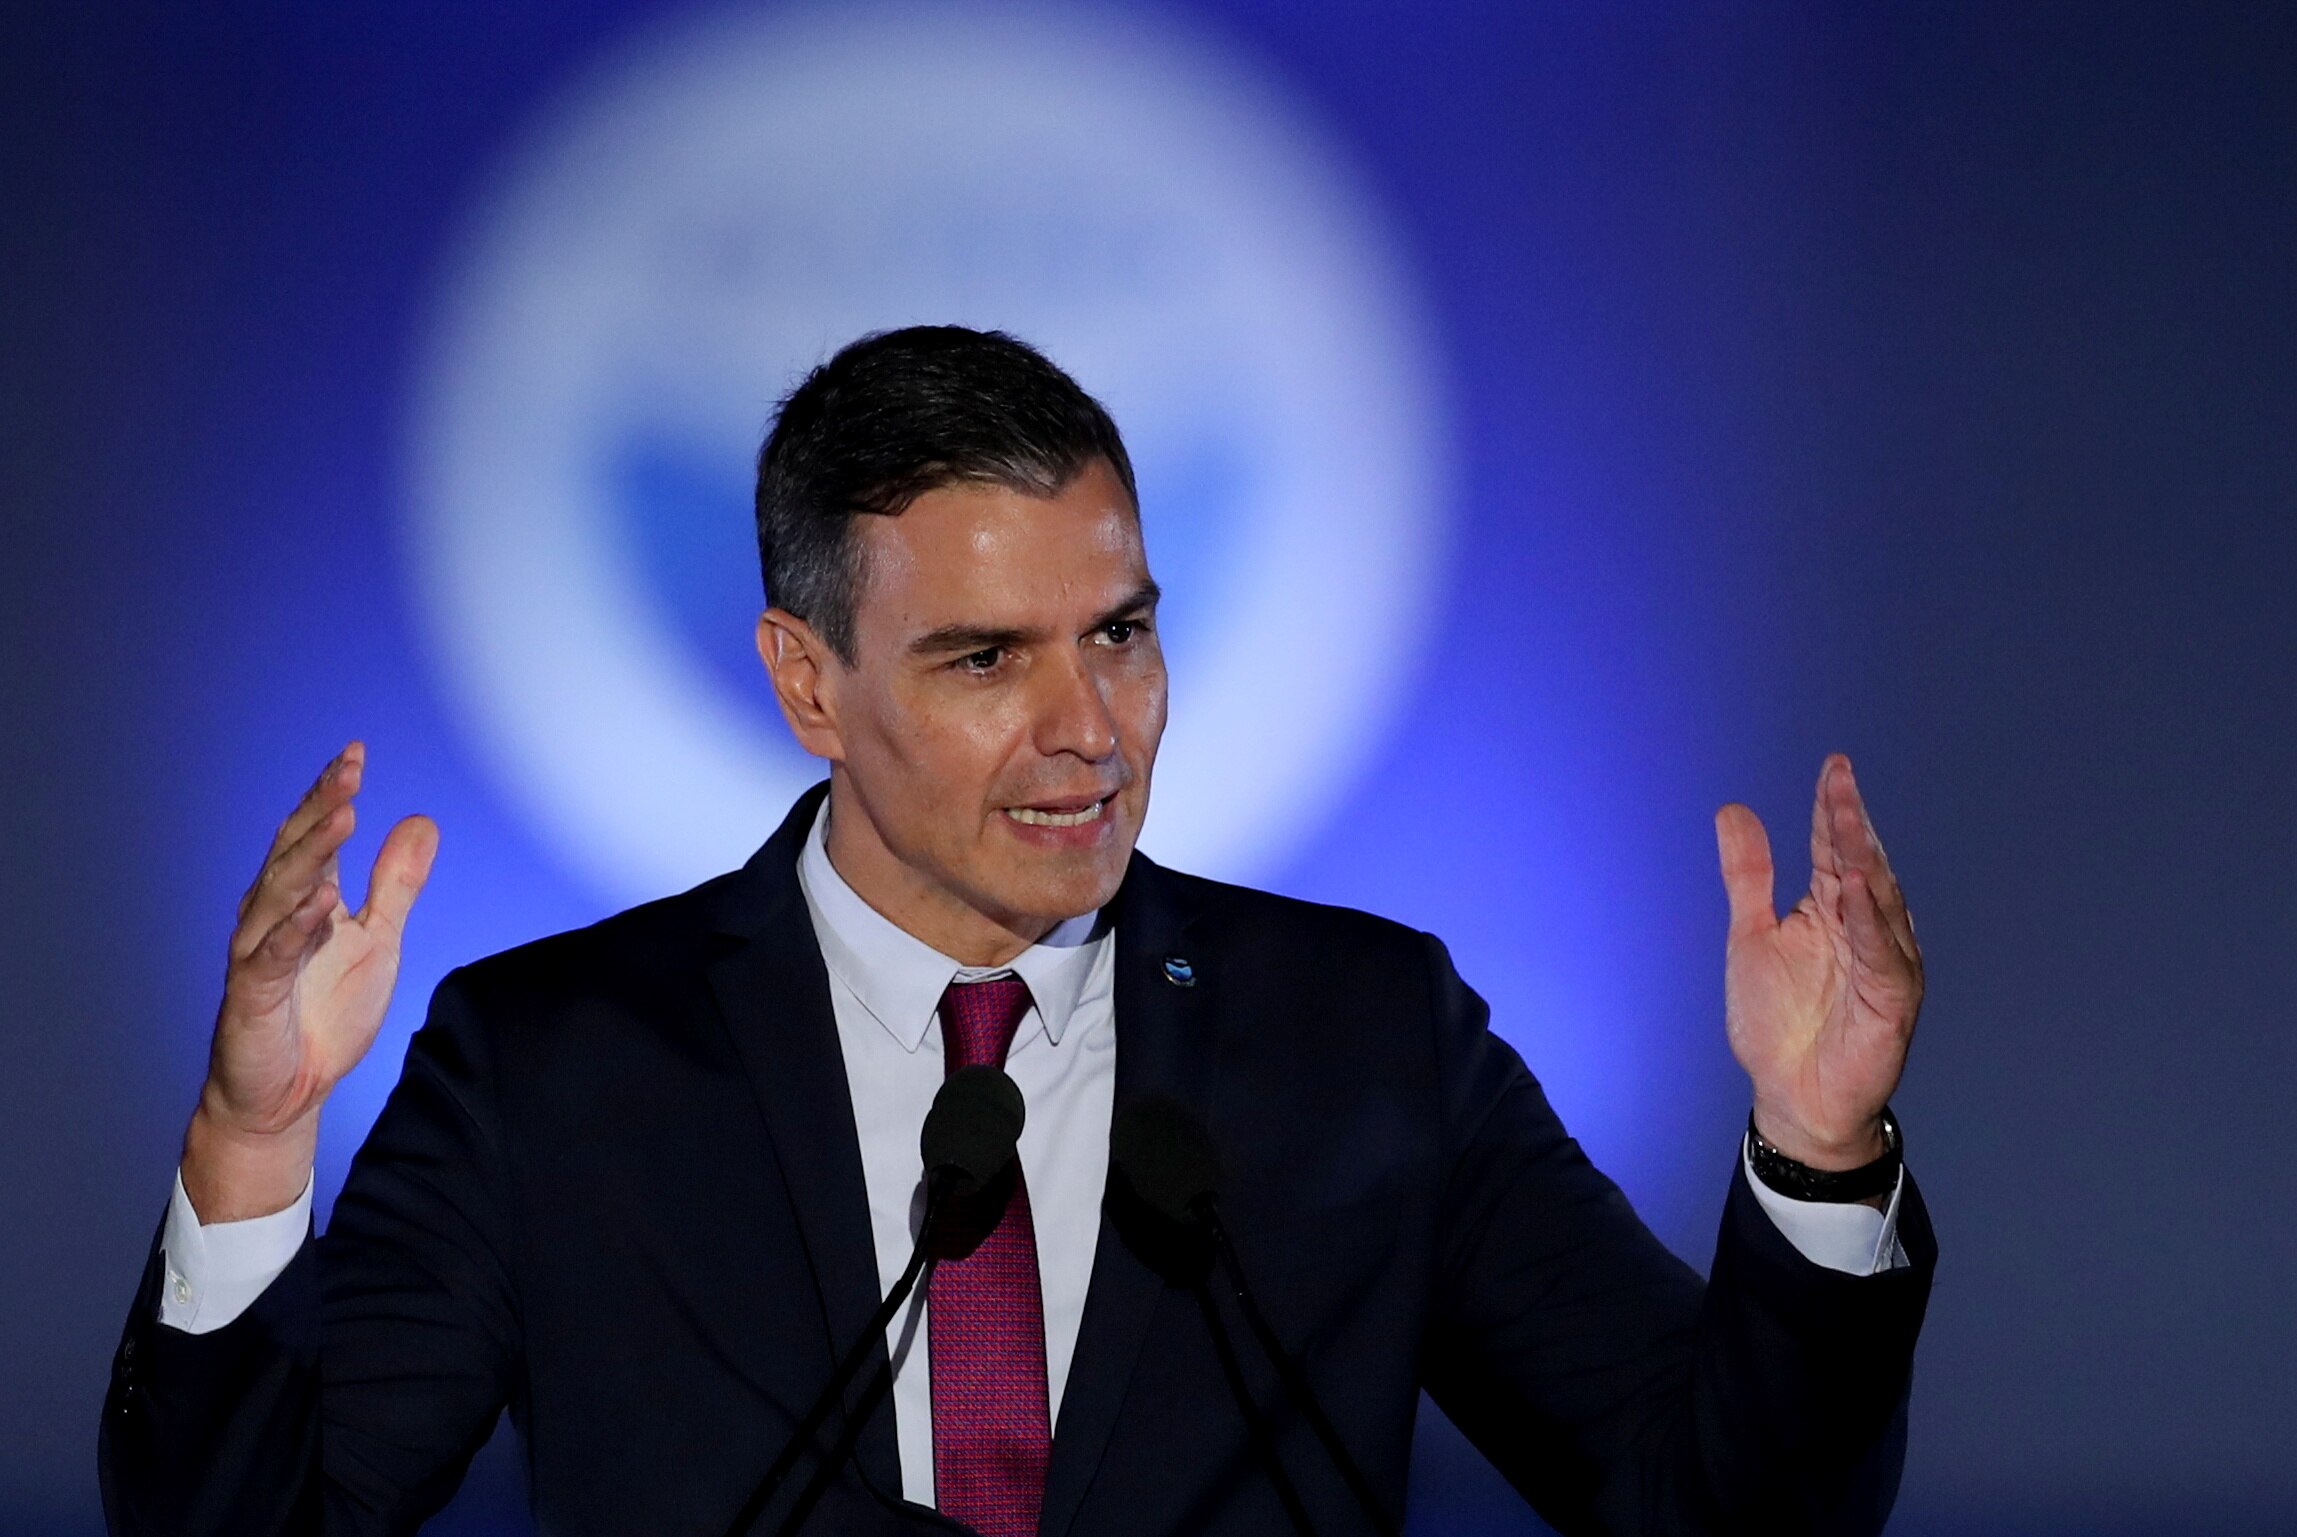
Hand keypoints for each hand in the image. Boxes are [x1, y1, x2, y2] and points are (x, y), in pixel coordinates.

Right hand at [181, 742, 437, 1220]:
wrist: (287, 1093)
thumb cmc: (323, 1013)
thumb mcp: (377, 941)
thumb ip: (396, 885)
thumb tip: (422, 820)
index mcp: (301, 899)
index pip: (313, 836)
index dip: (331, 795)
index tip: (354, 754)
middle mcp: (273, 917)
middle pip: (294, 851)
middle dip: (322, 808)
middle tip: (349, 768)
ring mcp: (259, 954)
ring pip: (279, 892)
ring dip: (311, 854)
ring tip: (343, 816)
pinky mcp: (251, 996)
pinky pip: (271, 955)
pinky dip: (296, 926)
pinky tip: (322, 901)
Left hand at [1714, 754, 1920, 1169]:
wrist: (1792, 1097)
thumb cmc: (1779, 1022)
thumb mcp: (1752, 935)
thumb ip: (1748, 875)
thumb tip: (1733, 809)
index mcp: (1834, 909)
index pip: (1836, 849)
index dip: (1832, 808)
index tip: (1833, 766)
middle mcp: (1866, 928)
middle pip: (1862, 865)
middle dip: (1851, 822)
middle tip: (1840, 779)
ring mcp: (1882, 963)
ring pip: (1879, 902)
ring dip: (1865, 861)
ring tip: (1848, 820)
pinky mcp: (1890, 1001)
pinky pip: (1882, 955)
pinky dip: (1871, 922)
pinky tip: (1857, 890)